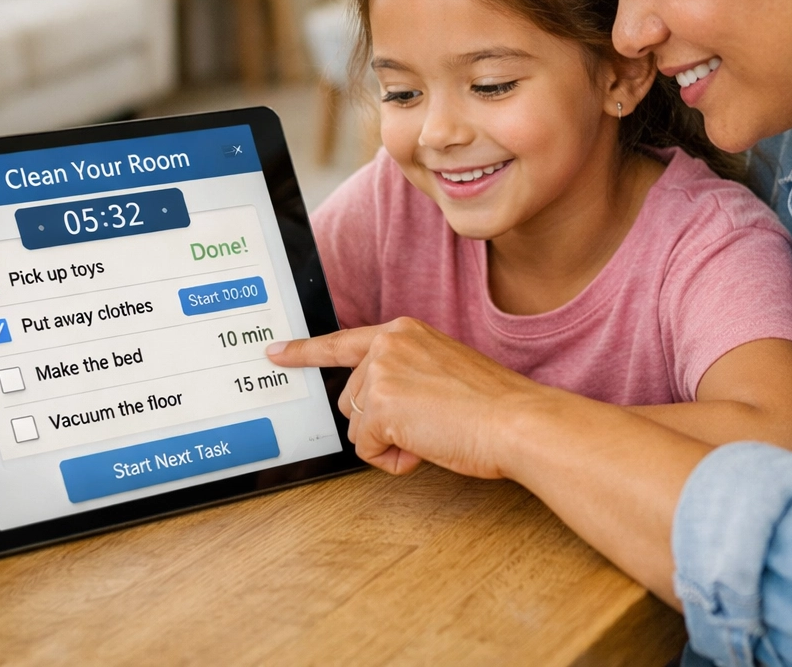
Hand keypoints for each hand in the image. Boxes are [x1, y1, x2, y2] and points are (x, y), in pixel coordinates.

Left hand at [267, 318, 549, 477]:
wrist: (516, 421)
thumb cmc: (493, 406)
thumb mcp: (442, 373)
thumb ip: (406, 376)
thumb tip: (375, 408)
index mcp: (404, 331)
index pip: (343, 342)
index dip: (305, 352)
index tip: (275, 352)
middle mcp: (388, 343)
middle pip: (351, 400)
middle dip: (381, 422)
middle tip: (429, 424)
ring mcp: (380, 371)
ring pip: (356, 425)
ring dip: (389, 440)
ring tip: (434, 432)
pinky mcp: (378, 404)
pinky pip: (365, 449)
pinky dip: (394, 459)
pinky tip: (426, 446)